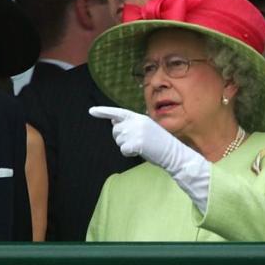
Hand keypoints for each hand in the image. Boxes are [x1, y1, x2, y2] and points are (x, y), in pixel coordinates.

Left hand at [90, 105, 211, 213]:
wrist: (173, 153)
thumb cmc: (159, 143)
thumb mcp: (145, 128)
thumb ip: (130, 124)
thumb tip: (113, 121)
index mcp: (139, 117)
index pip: (118, 112)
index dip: (103, 111)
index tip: (91, 111)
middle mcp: (137, 122)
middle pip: (115, 130)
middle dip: (120, 138)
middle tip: (135, 142)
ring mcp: (137, 132)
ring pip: (118, 141)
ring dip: (126, 146)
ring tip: (141, 146)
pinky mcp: (137, 143)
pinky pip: (123, 149)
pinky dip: (129, 153)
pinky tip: (139, 152)